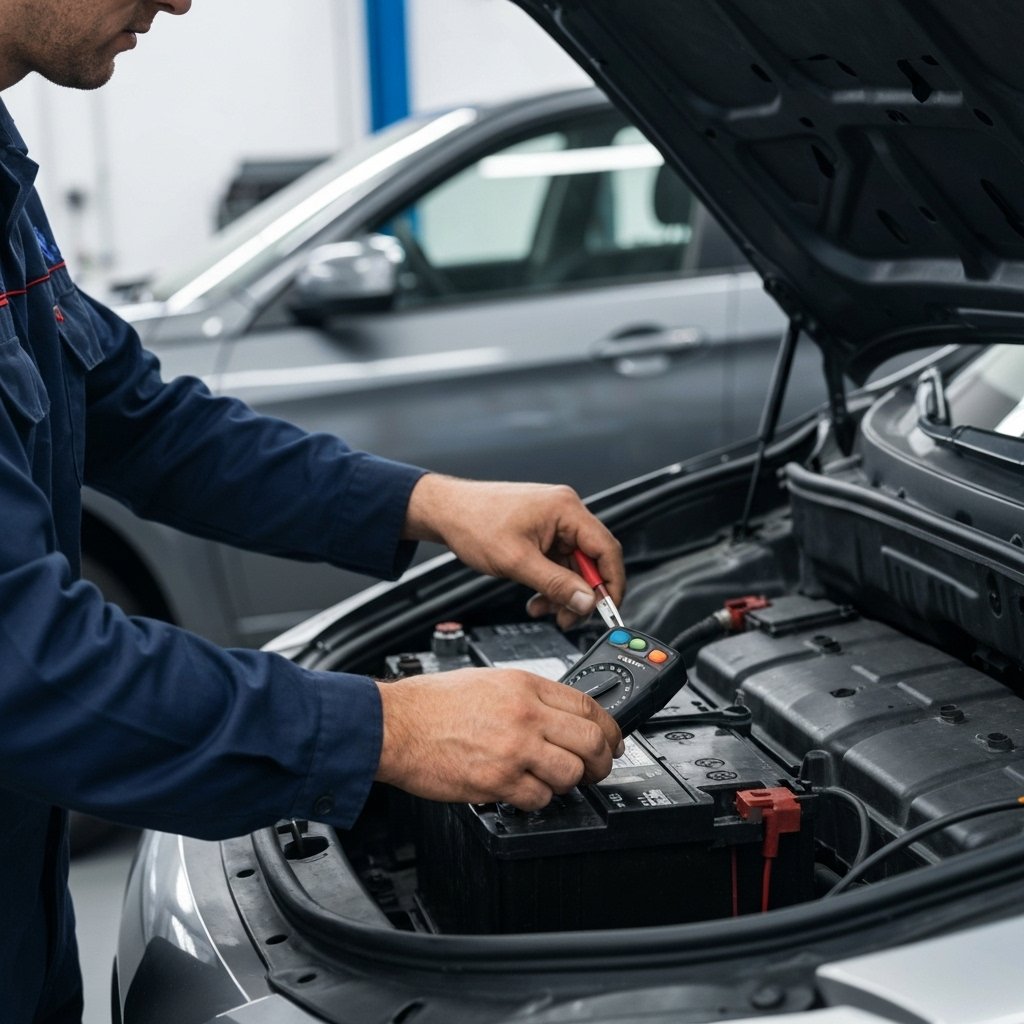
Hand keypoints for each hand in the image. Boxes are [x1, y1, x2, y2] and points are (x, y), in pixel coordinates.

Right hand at [374, 668, 623, 808]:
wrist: (394, 725)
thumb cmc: (432, 703)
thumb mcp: (489, 681)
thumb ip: (528, 697)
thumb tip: (561, 717)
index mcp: (524, 685)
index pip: (588, 706)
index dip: (609, 728)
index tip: (612, 739)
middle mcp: (525, 714)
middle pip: (591, 741)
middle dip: (602, 761)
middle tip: (597, 768)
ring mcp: (514, 749)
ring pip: (570, 774)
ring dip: (567, 783)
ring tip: (553, 780)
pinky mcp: (498, 781)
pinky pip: (539, 799)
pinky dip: (536, 801)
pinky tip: (524, 791)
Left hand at [403, 475, 623, 629]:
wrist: (445, 511)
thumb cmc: (474, 522)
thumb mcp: (517, 561)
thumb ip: (556, 583)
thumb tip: (587, 602)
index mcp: (566, 509)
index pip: (606, 548)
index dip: (612, 582)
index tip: (607, 610)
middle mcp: (565, 511)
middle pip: (592, 560)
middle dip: (582, 593)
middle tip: (568, 618)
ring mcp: (553, 522)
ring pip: (574, 566)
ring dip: (563, 592)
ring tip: (544, 610)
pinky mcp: (542, 531)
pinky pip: (558, 562)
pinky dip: (550, 583)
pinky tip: (536, 599)